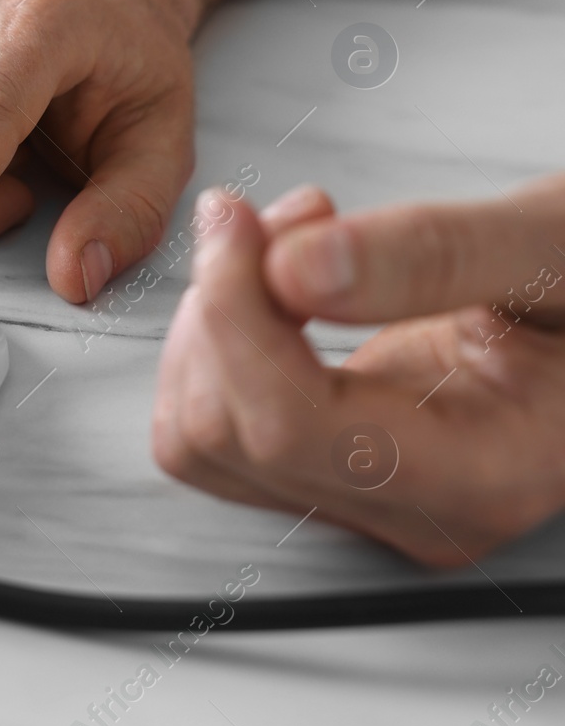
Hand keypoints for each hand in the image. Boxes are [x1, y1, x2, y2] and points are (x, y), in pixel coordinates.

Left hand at [152, 182, 564, 565]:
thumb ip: (436, 254)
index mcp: (481, 475)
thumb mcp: (556, 242)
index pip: (285, 428)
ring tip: (288, 240)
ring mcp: (366, 494)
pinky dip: (219, 338)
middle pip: (220, 436)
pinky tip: (281, 280)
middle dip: (222, 308)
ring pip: (197, 435)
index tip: (237, 221)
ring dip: (212, 322)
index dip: (236, 316)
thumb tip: (294, 269)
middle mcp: (411, 509)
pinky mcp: (331, 463)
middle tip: (283, 217)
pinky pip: (213, 420)